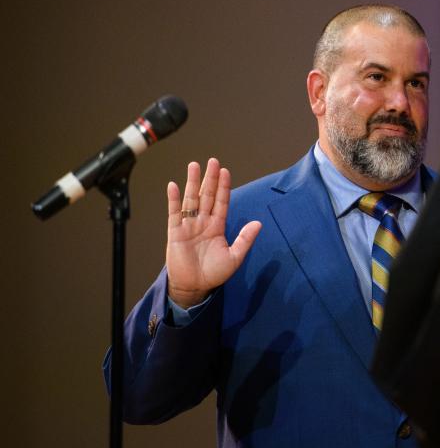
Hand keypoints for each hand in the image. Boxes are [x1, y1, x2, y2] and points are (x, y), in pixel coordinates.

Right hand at [165, 157, 260, 307]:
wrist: (195, 287)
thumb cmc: (214, 273)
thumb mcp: (235, 257)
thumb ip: (245, 239)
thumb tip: (258, 223)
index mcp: (217, 226)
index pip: (222, 202)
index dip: (224, 187)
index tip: (225, 171)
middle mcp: (203, 222)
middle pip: (207, 196)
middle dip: (210, 179)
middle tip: (213, 161)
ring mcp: (189, 226)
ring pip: (191, 200)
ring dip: (192, 183)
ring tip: (194, 166)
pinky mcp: (175, 232)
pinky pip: (174, 213)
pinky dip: (173, 199)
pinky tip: (173, 185)